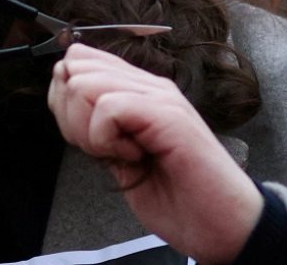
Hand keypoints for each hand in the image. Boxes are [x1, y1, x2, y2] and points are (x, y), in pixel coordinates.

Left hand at [48, 44, 263, 263]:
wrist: (224, 227)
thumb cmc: (177, 196)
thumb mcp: (118, 156)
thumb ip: (94, 125)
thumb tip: (63, 92)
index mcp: (136, 90)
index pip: (78, 59)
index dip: (62, 98)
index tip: (83, 135)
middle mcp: (148, 85)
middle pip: (75, 68)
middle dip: (70, 114)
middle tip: (102, 148)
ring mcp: (160, 97)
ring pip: (85, 84)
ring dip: (88, 129)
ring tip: (120, 153)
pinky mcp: (167, 114)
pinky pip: (108, 108)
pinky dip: (106, 140)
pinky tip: (133, 157)